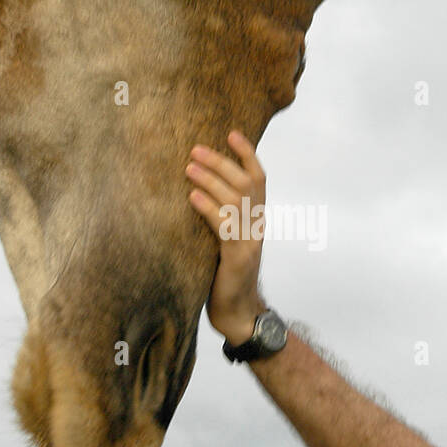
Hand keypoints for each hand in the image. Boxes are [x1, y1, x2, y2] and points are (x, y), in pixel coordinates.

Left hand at [186, 130, 266, 344]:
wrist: (239, 313)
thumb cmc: (225, 275)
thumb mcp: (226, 240)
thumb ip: (221, 217)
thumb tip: (196, 189)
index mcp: (256, 219)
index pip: (258, 178)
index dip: (247, 154)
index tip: (230, 133)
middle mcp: (257, 226)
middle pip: (245, 184)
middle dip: (220, 163)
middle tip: (195, 149)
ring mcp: (249, 242)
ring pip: (235, 201)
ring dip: (211, 181)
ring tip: (188, 167)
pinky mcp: (237, 259)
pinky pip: (224, 227)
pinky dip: (208, 209)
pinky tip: (192, 197)